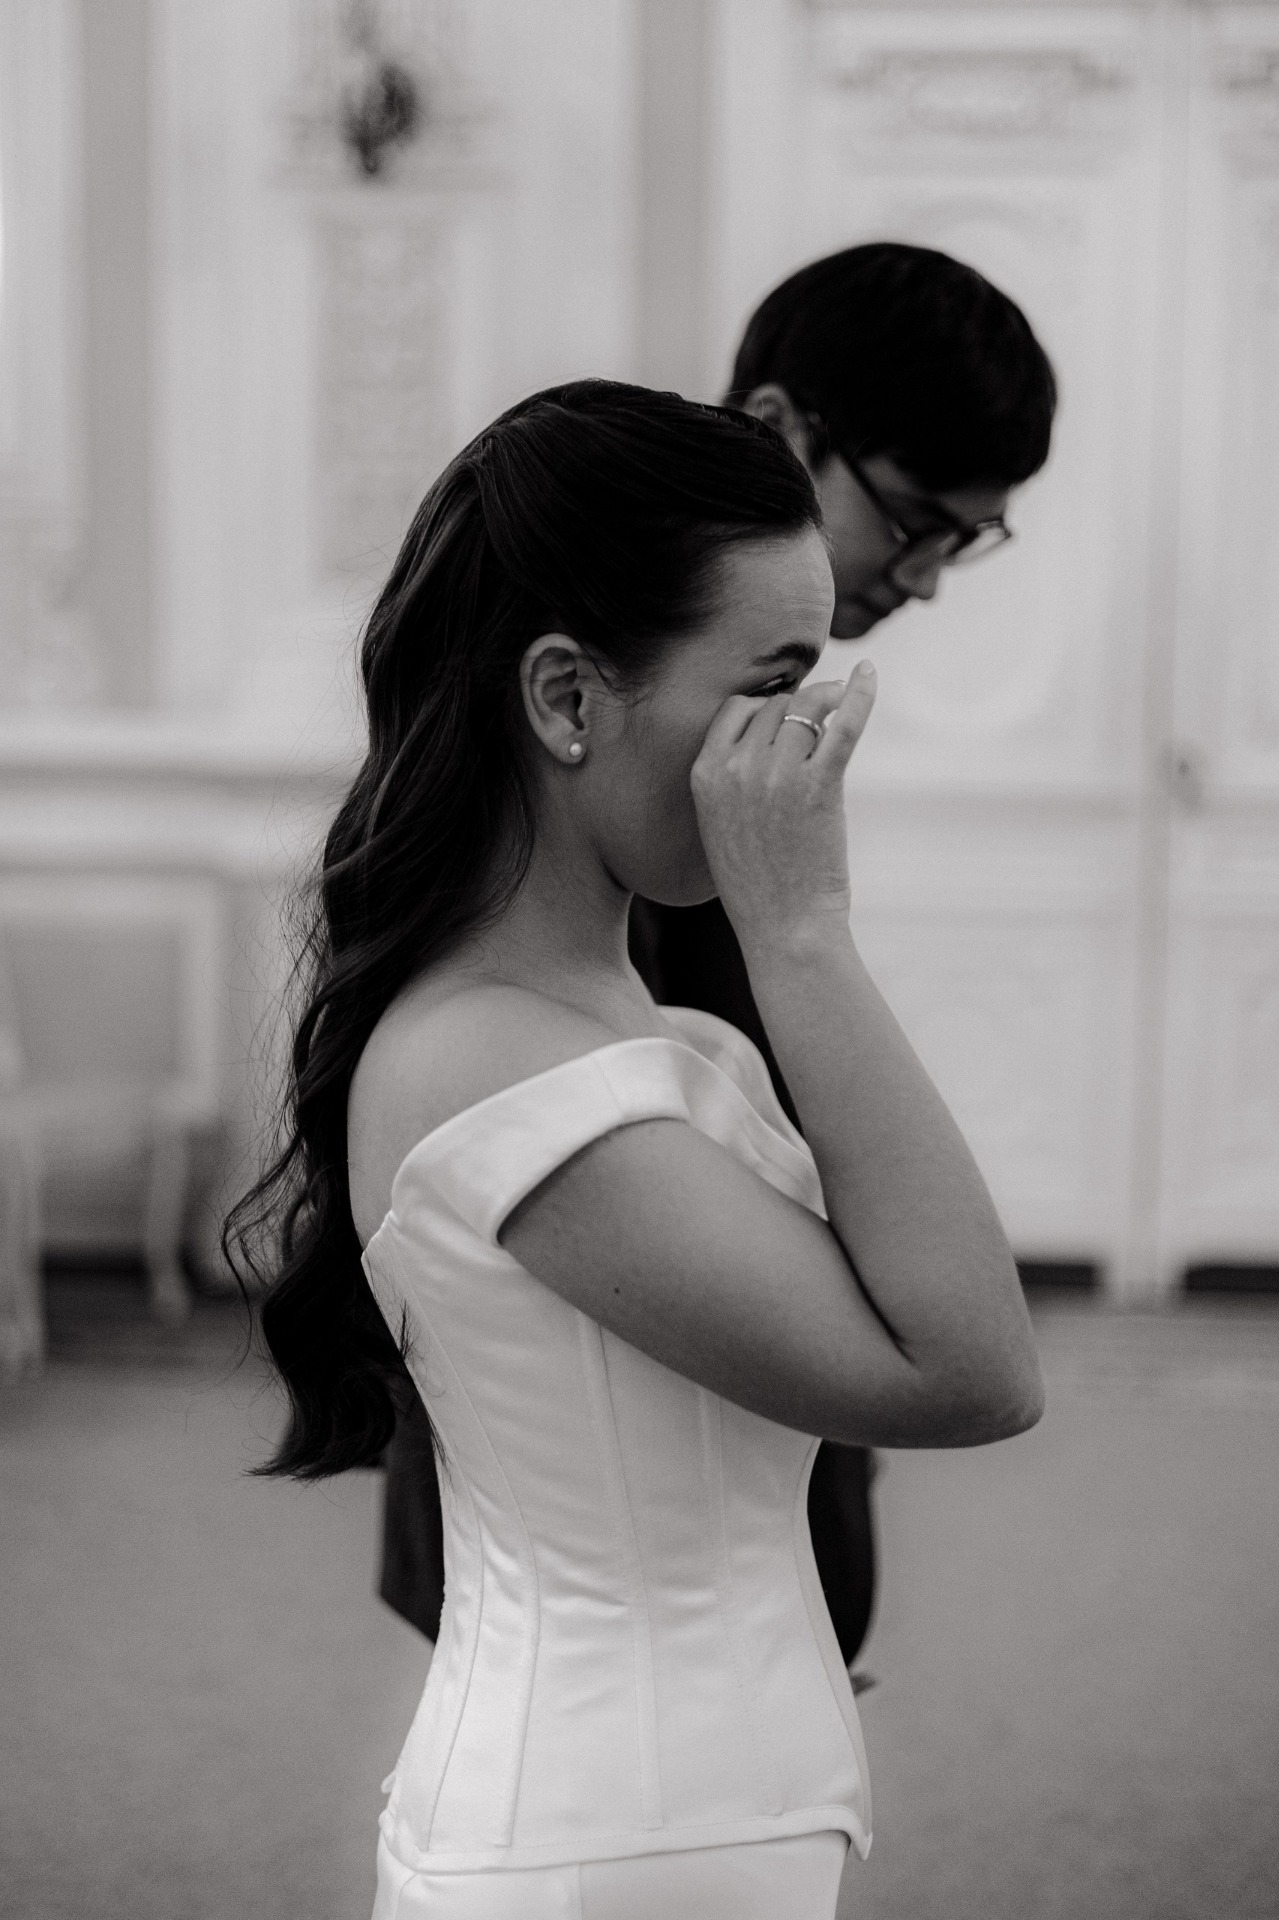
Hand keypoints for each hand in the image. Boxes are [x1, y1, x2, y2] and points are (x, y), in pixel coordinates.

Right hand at [689, 663, 876, 951]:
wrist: (783, 927)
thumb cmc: (756, 883)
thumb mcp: (720, 824)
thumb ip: (730, 779)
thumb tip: (763, 739)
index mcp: (704, 774)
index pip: (734, 710)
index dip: (763, 708)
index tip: (783, 718)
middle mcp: (736, 767)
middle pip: (774, 706)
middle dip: (798, 705)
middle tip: (819, 713)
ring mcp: (777, 774)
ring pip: (806, 707)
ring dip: (827, 697)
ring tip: (841, 698)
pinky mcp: (818, 786)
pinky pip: (842, 725)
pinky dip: (860, 695)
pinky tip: (870, 675)